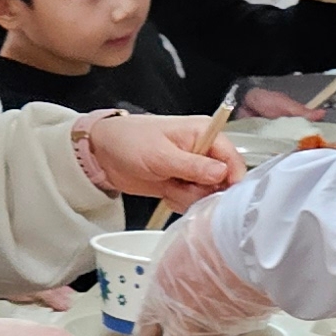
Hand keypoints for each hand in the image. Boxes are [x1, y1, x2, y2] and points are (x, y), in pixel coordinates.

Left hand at [77, 109, 245, 209]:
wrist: (103, 153)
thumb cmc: (129, 141)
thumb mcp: (161, 155)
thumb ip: (193, 166)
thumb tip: (222, 173)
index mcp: (204, 134)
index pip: (232, 159)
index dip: (230, 179)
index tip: (216, 192)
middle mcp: (203, 151)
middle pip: (223, 181)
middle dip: (203, 191)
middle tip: (182, 186)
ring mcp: (193, 169)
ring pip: (207, 194)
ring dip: (189, 197)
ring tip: (169, 186)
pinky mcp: (182, 184)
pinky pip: (193, 201)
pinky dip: (180, 201)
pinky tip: (166, 192)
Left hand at [138, 201, 279, 335]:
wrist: (248, 244)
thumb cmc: (213, 234)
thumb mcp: (182, 238)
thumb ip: (177, 256)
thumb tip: (180, 242)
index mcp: (161, 294)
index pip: (145, 327)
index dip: (150, 330)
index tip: (153, 331)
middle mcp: (183, 317)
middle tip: (188, 331)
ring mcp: (213, 327)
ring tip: (219, 321)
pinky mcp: (240, 328)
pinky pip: (236, 333)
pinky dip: (238, 326)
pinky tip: (241, 311)